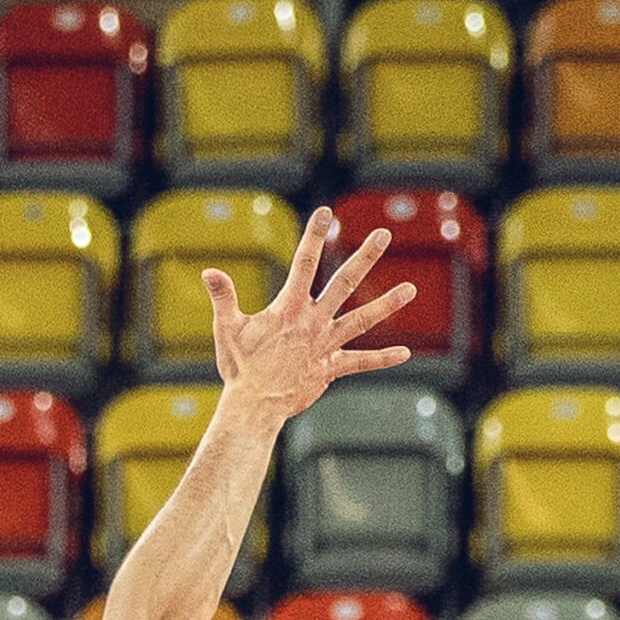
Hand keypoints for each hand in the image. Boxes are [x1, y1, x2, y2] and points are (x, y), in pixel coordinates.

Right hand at [205, 207, 416, 421]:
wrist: (254, 406)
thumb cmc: (240, 367)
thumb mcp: (227, 328)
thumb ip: (223, 298)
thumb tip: (209, 271)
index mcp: (289, 309)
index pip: (304, 264)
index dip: (313, 237)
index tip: (324, 213)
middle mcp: (313, 322)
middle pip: (344, 283)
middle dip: (365, 257)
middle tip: (383, 235)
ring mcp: (325, 344)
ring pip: (362, 319)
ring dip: (387, 304)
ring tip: (411, 289)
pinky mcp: (330, 368)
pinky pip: (360, 362)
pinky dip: (382, 359)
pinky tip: (405, 353)